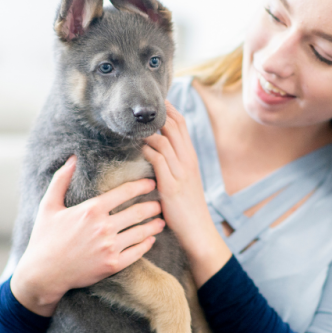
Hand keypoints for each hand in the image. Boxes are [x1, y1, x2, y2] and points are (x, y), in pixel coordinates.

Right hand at [10, 155, 164, 315]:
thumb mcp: (48, 205)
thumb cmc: (44, 237)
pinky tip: (151, 240)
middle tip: (161, 203)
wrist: (43, 273)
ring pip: (141, 232)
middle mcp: (103, 227)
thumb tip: (73, 158)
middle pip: (138, 212)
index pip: (125, 192)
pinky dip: (147, 244)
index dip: (141, 186)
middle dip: (153, 206)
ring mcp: (110, 247)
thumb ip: (61, 179)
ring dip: (154, 225)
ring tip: (161, 221)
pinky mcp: (112, 265)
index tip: (151, 184)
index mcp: (91, 209)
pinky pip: (137, 252)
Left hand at [142, 100, 231, 285]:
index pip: (180, 124)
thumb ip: (173, 163)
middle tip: (139, 107)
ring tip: (133, 127)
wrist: (198, 231)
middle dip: (156, 113)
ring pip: (164, 140)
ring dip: (147, 131)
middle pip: (173, 126)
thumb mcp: (183, 180)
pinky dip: (147, 150)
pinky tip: (137, 148)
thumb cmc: (187, 207)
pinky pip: (158, 160)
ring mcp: (181, 172)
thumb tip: (156, 149)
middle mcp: (188, 160)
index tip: (152, 101)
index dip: (167, 109)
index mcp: (191, 157)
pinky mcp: (172, 186)